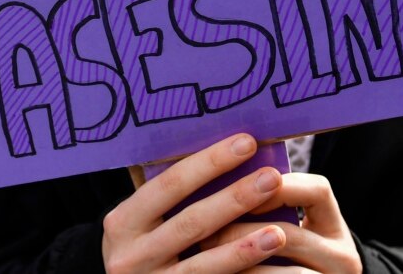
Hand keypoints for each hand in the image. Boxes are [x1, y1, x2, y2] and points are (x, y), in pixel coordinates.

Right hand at [103, 133, 288, 272]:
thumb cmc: (142, 245)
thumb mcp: (139, 221)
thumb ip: (167, 195)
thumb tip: (220, 147)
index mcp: (122, 222)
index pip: (170, 185)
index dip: (209, 163)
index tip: (247, 142)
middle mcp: (131, 255)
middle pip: (191, 223)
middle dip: (235, 198)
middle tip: (272, 178)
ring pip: (203, 264)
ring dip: (244, 246)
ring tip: (280, 231)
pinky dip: (241, 273)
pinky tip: (267, 264)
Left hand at [203, 173, 361, 273]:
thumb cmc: (288, 259)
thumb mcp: (293, 233)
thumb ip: (269, 212)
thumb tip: (213, 182)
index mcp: (332, 226)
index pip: (317, 191)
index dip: (279, 188)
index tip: (242, 190)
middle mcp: (341, 255)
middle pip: (292, 235)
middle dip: (242, 232)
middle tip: (204, 232)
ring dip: (241, 264)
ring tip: (206, 259)